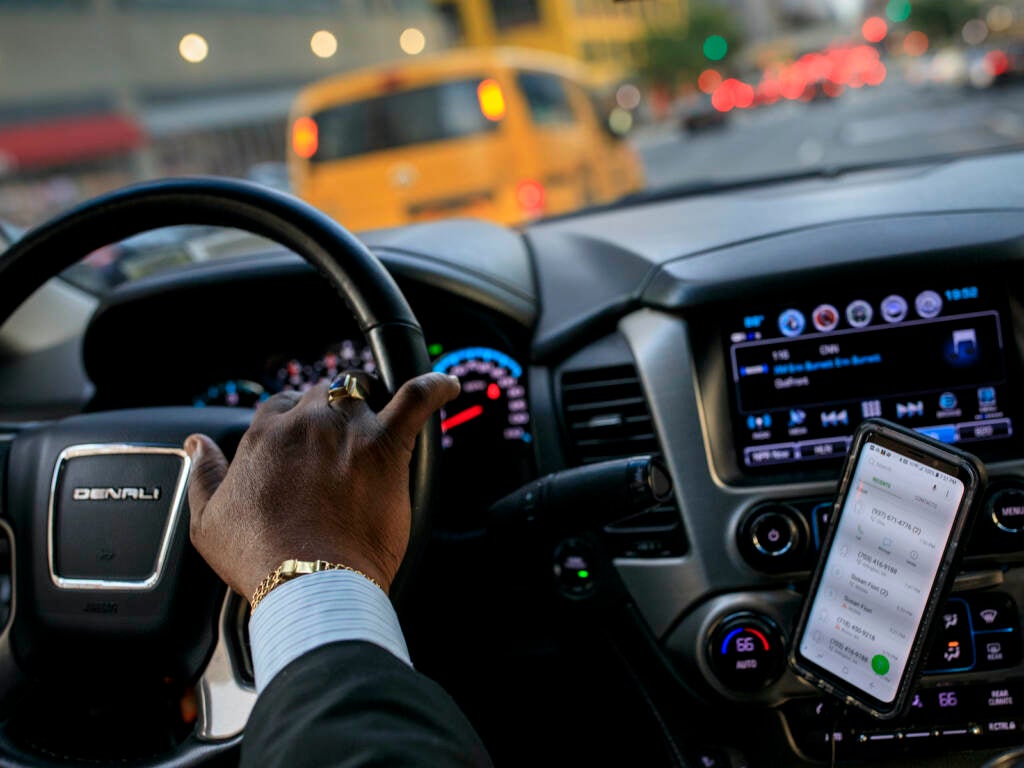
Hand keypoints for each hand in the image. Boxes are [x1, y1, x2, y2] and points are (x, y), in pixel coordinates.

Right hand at [184, 372, 459, 601]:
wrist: (308, 582)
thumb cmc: (259, 557)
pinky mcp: (386, 446)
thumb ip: (204, 473)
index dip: (296, 424)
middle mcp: (306, 422)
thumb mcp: (208, 520)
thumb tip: (197, 443)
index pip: (282, 406)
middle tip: (339, 449)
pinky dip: (434, 387)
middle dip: (331, 415)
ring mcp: (348, 429)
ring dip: (368, 407)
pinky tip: (446, 384)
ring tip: (374, 433)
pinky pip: (416, 400)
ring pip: (362, 395)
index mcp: (265, 434)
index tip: (302, 447)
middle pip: (323, 397)